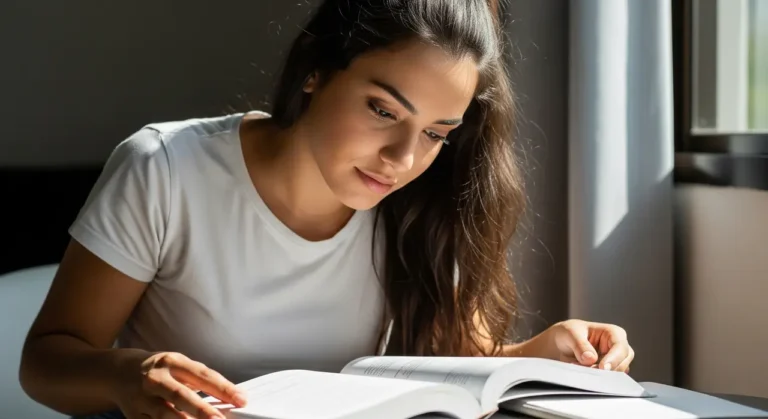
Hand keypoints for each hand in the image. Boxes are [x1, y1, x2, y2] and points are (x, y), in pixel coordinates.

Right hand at [111, 351, 246, 418]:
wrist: (120, 372)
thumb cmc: (161, 369)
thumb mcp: (179, 365)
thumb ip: (201, 380)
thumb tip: (229, 397)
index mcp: (172, 361)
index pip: (202, 375)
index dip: (222, 388)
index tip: (241, 399)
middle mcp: (155, 378)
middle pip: (181, 395)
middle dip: (202, 410)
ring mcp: (142, 397)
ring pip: (164, 414)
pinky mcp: (133, 414)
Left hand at [548, 319, 633, 372]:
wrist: (559, 343)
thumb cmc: (568, 333)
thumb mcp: (570, 333)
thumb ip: (580, 345)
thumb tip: (591, 359)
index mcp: (613, 333)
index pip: (620, 347)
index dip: (614, 359)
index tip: (602, 368)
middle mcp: (617, 347)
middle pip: (623, 362)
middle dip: (607, 369)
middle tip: (588, 370)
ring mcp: (614, 361)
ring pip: (616, 374)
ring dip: (599, 375)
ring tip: (580, 367)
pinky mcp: (607, 372)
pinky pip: (607, 380)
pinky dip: (596, 379)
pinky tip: (583, 372)